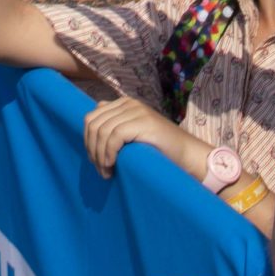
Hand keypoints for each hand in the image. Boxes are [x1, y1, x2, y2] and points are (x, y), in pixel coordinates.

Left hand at [83, 94, 202, 178]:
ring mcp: (137, 111)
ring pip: (102, 131)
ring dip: (99, 155)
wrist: (187, 154)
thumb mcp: (133, 133)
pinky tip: (112, 166)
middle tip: (100, 170)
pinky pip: (114, 136)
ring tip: (106, 172)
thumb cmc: (159, 149)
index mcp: (123, 103)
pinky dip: (108, 153)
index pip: (92, 117)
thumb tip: (94, 121)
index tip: (95, 162)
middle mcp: (128, 103)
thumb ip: (116, 123)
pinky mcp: (143, 122)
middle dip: (92, 149)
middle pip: (93, 123)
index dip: (88, 141)